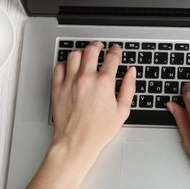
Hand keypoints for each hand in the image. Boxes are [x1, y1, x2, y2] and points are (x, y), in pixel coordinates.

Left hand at [51, 41, 135, 171]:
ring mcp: (70, 82)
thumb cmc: (98, 131)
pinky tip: (70, 66)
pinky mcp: (58, 88)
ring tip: (85, 55)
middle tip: (100, 47)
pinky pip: (59, 67)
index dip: (116, 51)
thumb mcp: (122, 111)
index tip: (116, 50)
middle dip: (98, 45)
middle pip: (91, 50)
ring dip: (82, 52)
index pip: (112, 57)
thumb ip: (129, 88)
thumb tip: (131, 73)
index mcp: (104, 83)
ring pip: (74, 55)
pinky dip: (65, 63)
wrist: (76, 142)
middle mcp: (86, 78)